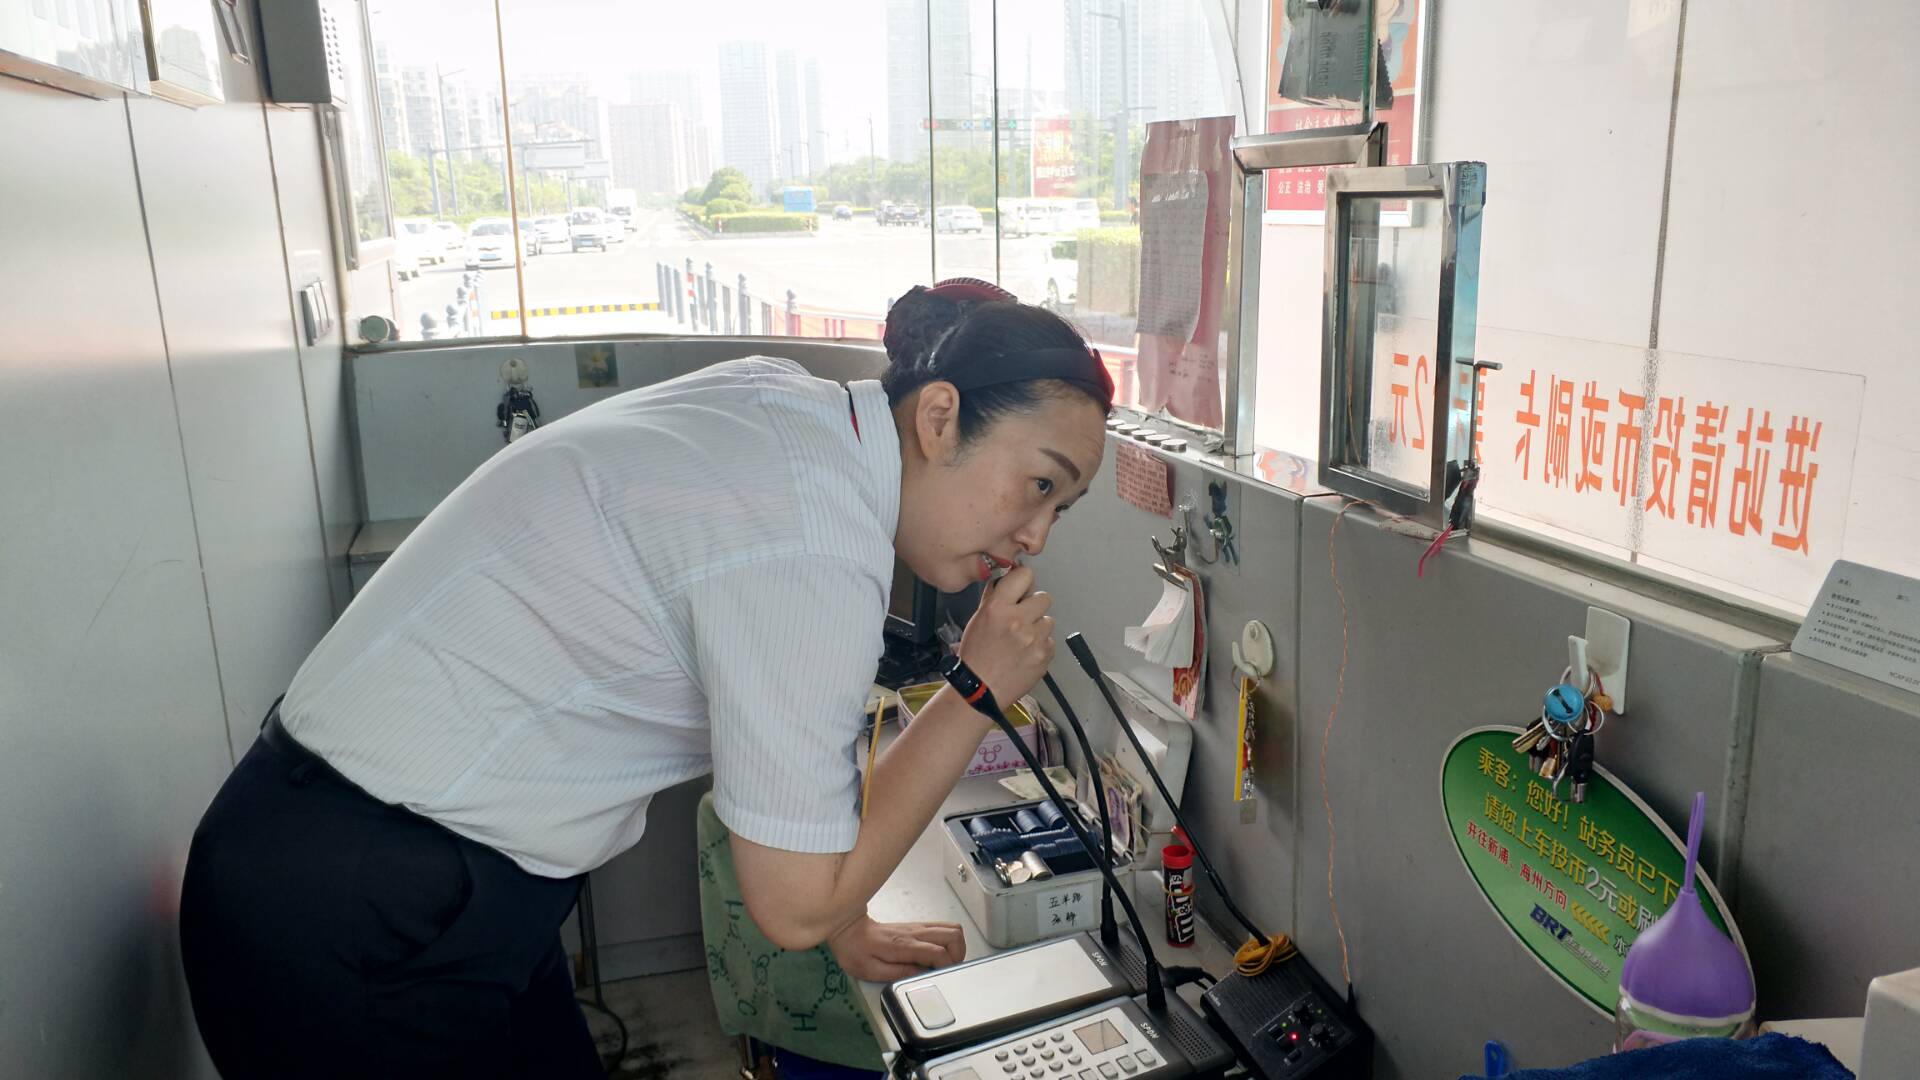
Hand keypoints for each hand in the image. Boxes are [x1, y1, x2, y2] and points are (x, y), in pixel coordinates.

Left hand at [825, 915, 965, 982]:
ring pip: (952, 928)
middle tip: (947, 970)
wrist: (847, 928)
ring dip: (956, 947)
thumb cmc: (855, 951)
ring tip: (945, 963)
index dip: (946, 967)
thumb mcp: (870, 970)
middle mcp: (915, 932)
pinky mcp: (918, 926)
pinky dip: (950, 941)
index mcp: (903, 945)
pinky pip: (944, 927)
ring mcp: (918, 927)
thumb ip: (898, 973)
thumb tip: (922, 975)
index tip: (940, 977)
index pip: (938, 952)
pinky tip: (940, 954)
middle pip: (953, 935)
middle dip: (958, 955)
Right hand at [958, 565, 1054, 702]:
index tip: (1021, 588)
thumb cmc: (976, 654)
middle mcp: (1018, 620)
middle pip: (1044, 597)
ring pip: (1048, 621)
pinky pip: (1050, 641)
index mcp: (998, 608)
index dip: (1024, 581)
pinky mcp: (1045, 655)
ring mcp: (1034, 639)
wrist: (980, 689)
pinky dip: (1040, 646)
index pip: (1025, 575)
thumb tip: (1010, 576)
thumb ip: (995, 596)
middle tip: (1023, 618)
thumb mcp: (978, 618)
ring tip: (1022, 641)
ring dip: (1038, 628)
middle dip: (1034, 606)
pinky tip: (1026, 654)